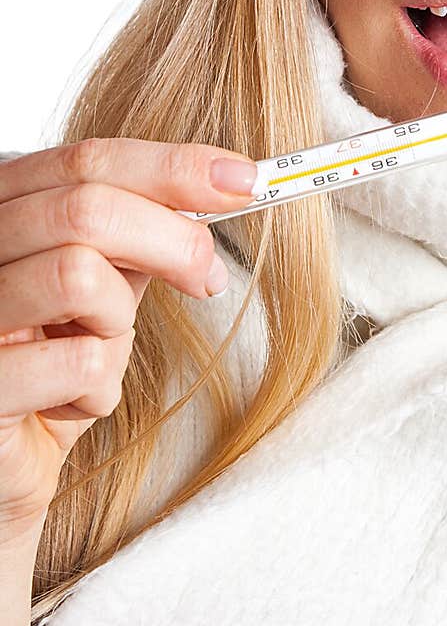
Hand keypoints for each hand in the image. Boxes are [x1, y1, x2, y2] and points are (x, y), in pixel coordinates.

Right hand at [0, 138, 257, 543]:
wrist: (6, 464)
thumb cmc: (51, 367)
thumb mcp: (100, 287)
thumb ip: (136, 235)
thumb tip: (222, 184)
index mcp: (0, 208)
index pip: (86, 160)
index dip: (173, 167)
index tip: (243, 182)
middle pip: (87, 208)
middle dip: (172, 240)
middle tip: (207, 276)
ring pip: (78, 274)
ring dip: (119, 321)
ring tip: (105, 348)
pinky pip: (76, 363)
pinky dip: (101, 388)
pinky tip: (77, 402)